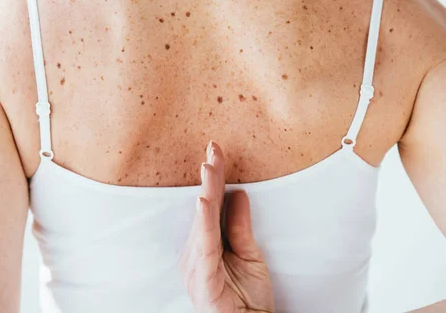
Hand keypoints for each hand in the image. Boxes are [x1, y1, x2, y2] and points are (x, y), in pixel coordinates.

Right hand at [178, 141, 274, 312]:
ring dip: (207, 189)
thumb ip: (241, 226)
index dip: (214, 178)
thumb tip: (240, 193)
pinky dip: (203, 221)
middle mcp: (196, 251)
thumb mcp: (249, 254)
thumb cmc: (247, 297)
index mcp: (204, 244)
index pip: (210, 204)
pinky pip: (203, 244)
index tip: (216, 152)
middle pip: (204, 206)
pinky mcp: (202, 276)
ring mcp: (196, 264)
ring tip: (210, 165)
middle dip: (210, 175)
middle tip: (214, 147)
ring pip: (203, 219)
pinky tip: (203, 201)